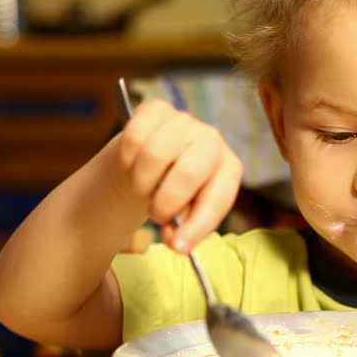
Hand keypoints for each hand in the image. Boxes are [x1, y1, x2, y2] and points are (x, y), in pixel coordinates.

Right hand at [116, 99, 242, 251]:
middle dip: (166, 203)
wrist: (151, 162)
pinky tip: (134, 165)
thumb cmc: (174, 192)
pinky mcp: (156, 109)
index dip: (198, 226)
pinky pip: (134, 137)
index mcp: (228, 169)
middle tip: (156, 214)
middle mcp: (212, 140)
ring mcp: (184, 121)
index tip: (178, 247)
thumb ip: (183, 229)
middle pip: (189, 172)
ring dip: (142, 182)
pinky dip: (127, 160)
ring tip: (145, 188)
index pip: (218, 198)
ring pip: (154, 154)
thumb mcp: (186, 213)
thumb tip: (176, 243)